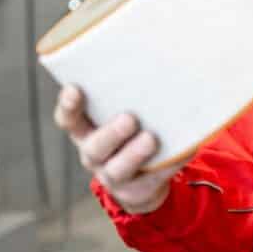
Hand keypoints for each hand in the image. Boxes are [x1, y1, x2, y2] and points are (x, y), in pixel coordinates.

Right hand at [53, 84, 189, 213]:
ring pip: (118, 169)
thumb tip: (165, 61)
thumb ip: (132, 96)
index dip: (69, 106)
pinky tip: (183, 150)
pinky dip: (169, 164)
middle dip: (111, 133)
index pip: (69, 119)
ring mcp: (113, 175)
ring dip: (134, 154)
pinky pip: (152, 179)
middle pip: (94, 148)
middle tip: (129, 119)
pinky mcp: (137, 191)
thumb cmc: (135, 131)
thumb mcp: (125, 113)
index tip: (75, 89)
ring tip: (151, 139)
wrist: (143, 179)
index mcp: (86, 131)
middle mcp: (94, 155)